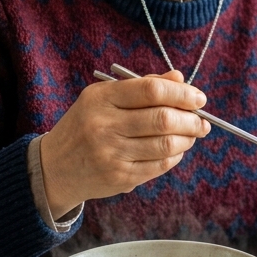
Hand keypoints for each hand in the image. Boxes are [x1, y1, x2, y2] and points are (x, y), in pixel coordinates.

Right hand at [38, 70, 210, 215]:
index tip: (198, 98)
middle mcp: (104, 126)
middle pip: (163, 119)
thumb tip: (179, 78)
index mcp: (100, 98)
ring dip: (187, 138)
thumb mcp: (104, 98)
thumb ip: (142, 86)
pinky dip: (175, 155)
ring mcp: (112, 154)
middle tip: (202, 120)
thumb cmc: (86, 125)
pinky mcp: (120, 177)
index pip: (151, 90)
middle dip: (191, 119)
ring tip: (192, 133)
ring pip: (166, 144)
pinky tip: (176, 148)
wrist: (54, 168)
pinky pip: (160, 165)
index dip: (182, 93)